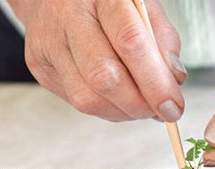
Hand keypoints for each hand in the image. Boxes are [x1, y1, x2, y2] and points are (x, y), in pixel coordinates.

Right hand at [8, 0, 185, 121]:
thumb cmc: (106, 2)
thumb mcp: (144, 6)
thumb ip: (163, 40)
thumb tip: (174, 80)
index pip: (130, 43)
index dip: (155, 83)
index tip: (173, 107)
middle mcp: (67, 18)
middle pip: (105, 78)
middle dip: (139, 105)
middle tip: (159, 111)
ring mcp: (48, 45)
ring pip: (88, 99)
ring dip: (123, 112)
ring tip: (140, 105)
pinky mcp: (41, 68)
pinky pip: (78, 103)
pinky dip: (107, 108)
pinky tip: (118, 98)